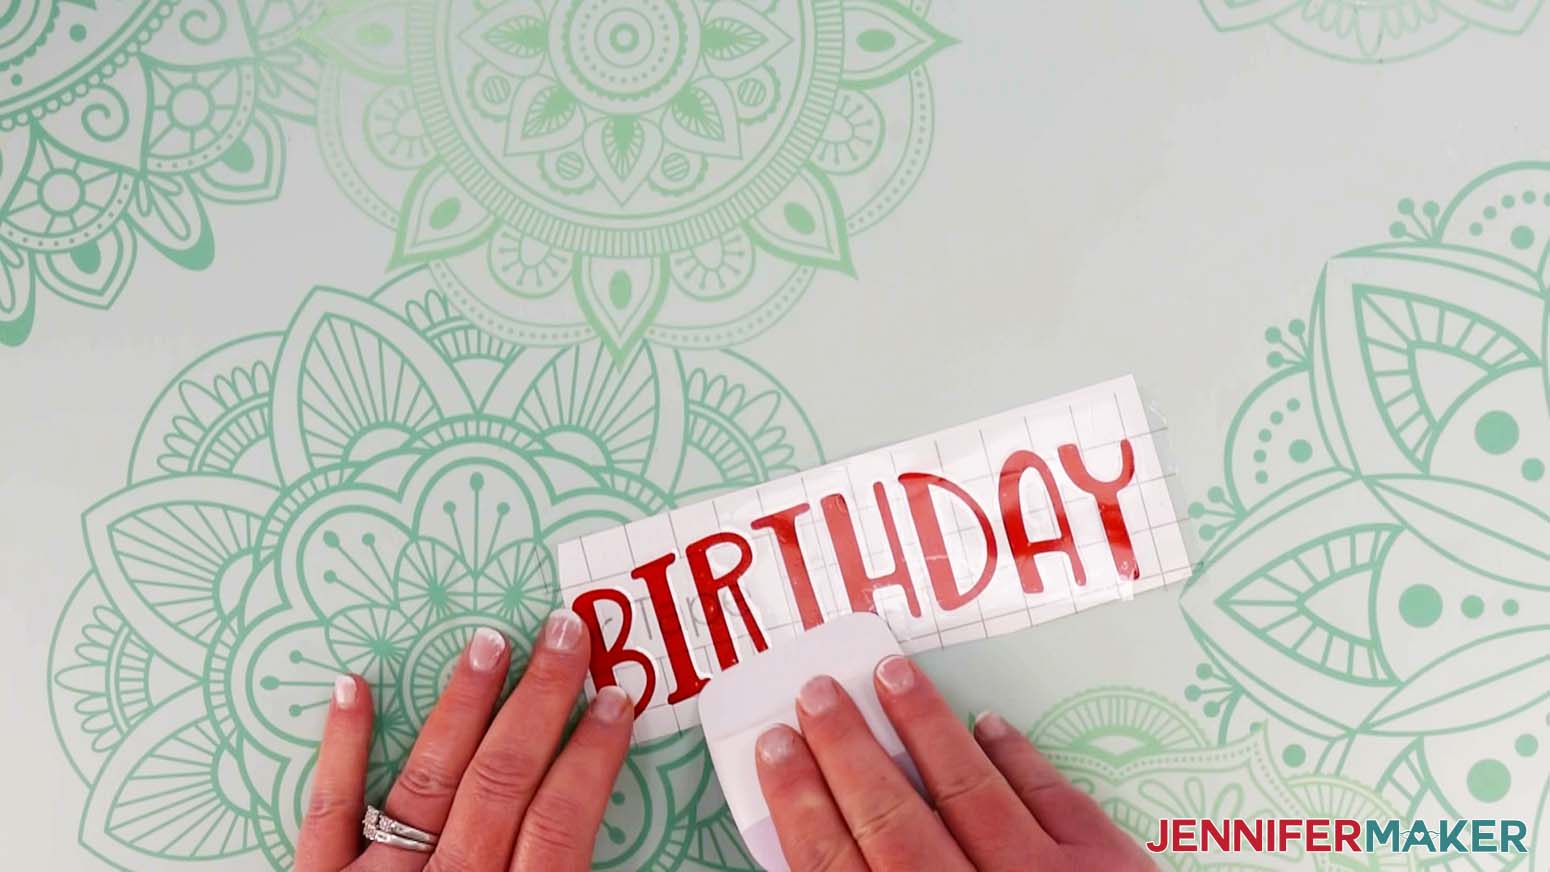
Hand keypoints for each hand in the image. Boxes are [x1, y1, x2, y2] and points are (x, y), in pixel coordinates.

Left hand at [295, 610, 633, 871]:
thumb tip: (602, 824)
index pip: (560, 820)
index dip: (593, 756)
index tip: (616, 700)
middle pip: (501, 780)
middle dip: (540, 700)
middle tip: (566, 634)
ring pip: (427, 781)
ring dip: (463, 705)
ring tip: (489, 643)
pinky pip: (331, 808)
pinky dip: (344, 746)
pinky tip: (354, 688)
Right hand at [755, 656, 1155, 870]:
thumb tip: (820, 862)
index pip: (836, 868)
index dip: (799, 803)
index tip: (776, 749)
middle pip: (891, 820)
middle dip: (846, 750)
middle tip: (817, 692)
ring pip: (969, 790)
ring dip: (923, 727)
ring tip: (891, 674)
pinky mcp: (1113, 871)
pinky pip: (1054, 796)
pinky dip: (1017, 757)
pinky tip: (988, 725)